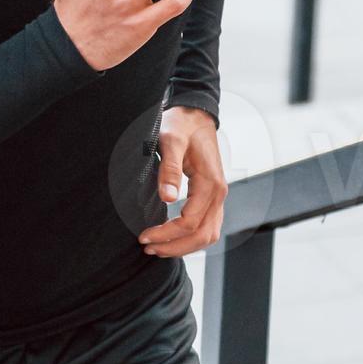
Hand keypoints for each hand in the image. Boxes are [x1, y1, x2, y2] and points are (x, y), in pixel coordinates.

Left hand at [141, 106, 227, 257]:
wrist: (196, 115)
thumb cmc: (182, 125)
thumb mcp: (171, 140)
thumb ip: (169, 168)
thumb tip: (168, 197)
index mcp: (211, 183)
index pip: (190, 222)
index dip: (166, 234)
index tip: (143, 236)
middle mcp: (219, 193)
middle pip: (203, 236)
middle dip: (175, 247)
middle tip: (148, 247)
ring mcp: (218, 196)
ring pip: (208, 235)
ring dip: (184, 246)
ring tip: (157, 247)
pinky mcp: (212, 197)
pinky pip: (207, 226)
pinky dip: (190, 238)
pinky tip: (170, 237)